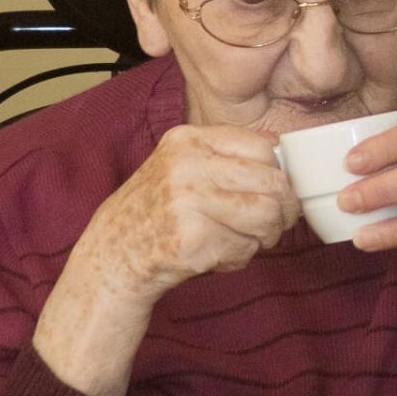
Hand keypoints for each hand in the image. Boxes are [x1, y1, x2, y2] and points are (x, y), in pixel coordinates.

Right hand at [73, 124, 299, 301]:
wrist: (112, 254)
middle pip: (272, 183)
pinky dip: (241, 256)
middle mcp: (187, 166)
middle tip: (276, 223)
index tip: (279, 191)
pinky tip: (220, 254)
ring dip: (267, 235)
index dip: (280, 173)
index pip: (263, 148)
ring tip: (249, 239)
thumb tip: (283, 152)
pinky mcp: (192, 239)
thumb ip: (227, 155)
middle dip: (284, 209)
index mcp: (189, 140)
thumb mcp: (183, 165)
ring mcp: (187, 202)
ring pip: (267, 215)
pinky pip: (246, 247)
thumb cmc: (158, 210)